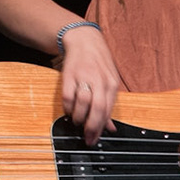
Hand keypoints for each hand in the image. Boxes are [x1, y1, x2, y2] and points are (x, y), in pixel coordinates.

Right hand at [58, 23, 121, 143]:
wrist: (84, 40)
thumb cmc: (98, 64)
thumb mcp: (109, 83)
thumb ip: (109, 106)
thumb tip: (111, 128)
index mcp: (112, 84)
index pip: (108, 110)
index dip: (101, 128)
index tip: (95, 139)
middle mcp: (100, 80)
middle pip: (98, 108)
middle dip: (91, 127)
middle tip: (86, 138)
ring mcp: (84, 77)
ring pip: (83, 103)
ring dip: (78, 117)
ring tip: (77, 122)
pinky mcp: (69, 75)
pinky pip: (68, 96)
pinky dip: (67, 107)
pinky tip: (68, 110)